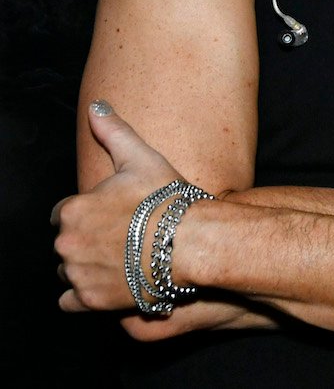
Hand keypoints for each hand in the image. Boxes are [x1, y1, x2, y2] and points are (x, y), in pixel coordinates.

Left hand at [54, 100, 190, 314]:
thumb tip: (97, 107)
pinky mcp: (91, 300)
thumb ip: (113, 132)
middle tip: (121, 236)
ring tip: (119, 258)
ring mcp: (78, 274)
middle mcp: (67, 243)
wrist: (192, 242)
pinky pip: (70, 301)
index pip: (65, 212)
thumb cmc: (169, 199)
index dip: (90, 211)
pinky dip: (84, 294)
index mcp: (73, 209)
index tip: (113, 214)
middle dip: (86, 239)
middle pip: (66, 242)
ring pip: (68, 270)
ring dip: (85, 266)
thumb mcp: (142, 159)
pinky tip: (108, 282)